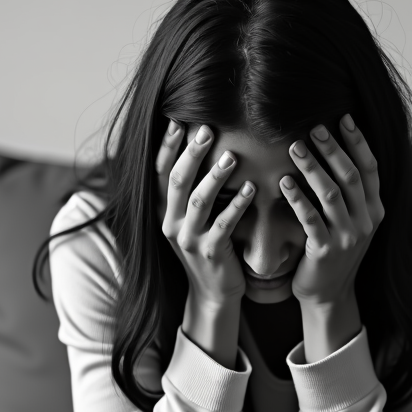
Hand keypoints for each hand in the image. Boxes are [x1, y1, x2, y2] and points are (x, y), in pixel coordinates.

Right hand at [157, 120, 256, 306]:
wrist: (213, 292)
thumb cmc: (207, 246)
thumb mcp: (190, 218)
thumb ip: (189, 189)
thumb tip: (198, 145)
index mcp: (163, 211)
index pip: (160, 172)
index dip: (167, 146)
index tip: (177, 119)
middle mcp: (170, 223)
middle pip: (177, 181)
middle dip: (191, 153)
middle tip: (207, 128)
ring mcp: (189, 239)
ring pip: (199, 201)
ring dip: (215, 176)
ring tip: (232, 156)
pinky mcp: (211, 253)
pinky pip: (223, 225)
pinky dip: (237, 205)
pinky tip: (251, 189)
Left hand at [280, 114, 383, 308]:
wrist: (329, 294)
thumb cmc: (335, 251)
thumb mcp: (352, 222)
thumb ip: (351, 194)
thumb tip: (338, 151)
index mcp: (375, 210)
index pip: (371, 168)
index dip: (358, 142)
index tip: (344, 117)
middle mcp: (366, 221)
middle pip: (350, 176)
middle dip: (332, 148)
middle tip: (314, 126)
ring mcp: (348, 237)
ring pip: (331, 194)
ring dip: (312, 167)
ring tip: (294, 146)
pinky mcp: (325, 251)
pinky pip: (310, 219)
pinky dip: (297, 198)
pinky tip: (283, 181)